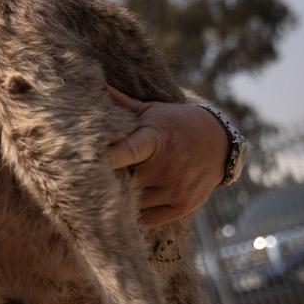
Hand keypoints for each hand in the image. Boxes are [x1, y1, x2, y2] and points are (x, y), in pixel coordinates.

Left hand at [105, 85, 228, 227]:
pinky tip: (131, 201)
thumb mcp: (150, 110)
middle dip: (109, 178)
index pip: (126, 151)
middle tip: (96, 174)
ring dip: (122, 196)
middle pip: (122, 181)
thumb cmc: (174, 123)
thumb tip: (94, 84)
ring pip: (133, 202)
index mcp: (154, 139)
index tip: (83, 163)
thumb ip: (121, 104)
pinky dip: (136, 212)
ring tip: (117, 184)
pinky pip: (147, 219)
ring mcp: (176, 189)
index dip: (106, 158)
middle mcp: (166, 167)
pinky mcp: (183, 207)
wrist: (219, 142)